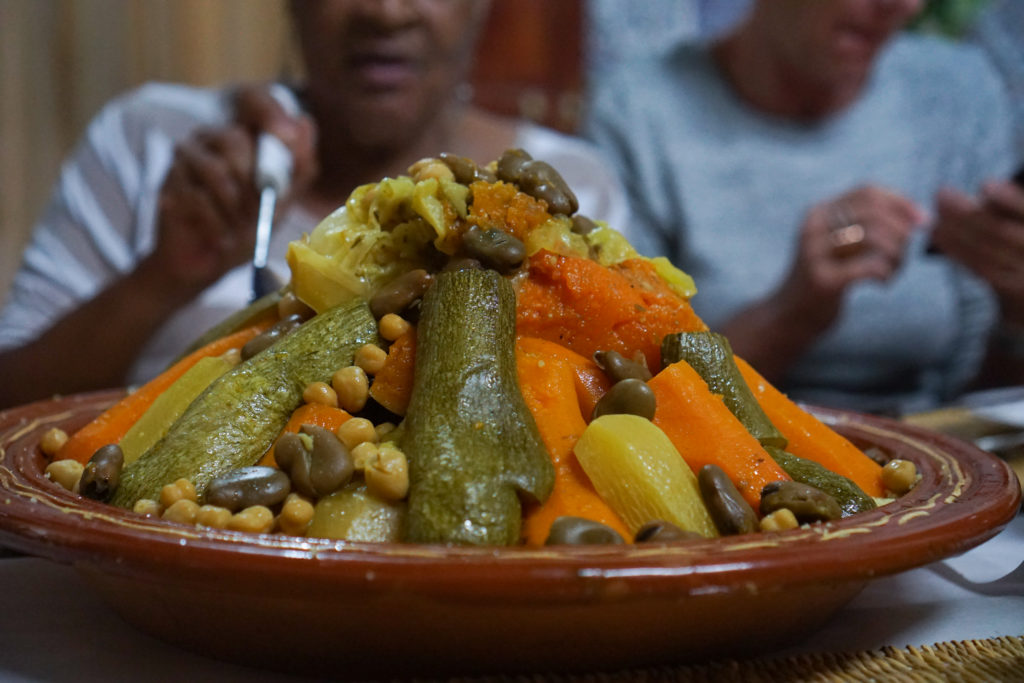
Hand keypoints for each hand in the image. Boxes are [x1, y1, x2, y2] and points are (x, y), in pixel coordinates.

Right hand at [146, 84, 316, 293]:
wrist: (207, 262)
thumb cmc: (245, 228)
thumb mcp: (282, 201)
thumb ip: (299, 168)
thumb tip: (304, 122)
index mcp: (243, 135)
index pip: (253, 99)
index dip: (270, 111)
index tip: (288, 134)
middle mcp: (211, 136)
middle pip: (236, 140)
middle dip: (255, 183)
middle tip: (259, 211)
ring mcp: (186, 157)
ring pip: (216, 170)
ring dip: (235, 207)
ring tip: (240, 228)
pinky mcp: (168, 183)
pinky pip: (198, 197)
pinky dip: (217, 223)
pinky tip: (221, 237)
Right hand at [776, 185, 924, 329]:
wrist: (789, 316)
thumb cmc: (826, 277)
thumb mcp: (838, 244)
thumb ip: (865, 225)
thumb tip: (917, 216)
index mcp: (818, 214)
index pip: (867, 192)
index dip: (900, 202)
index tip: (921, 221)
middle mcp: (813, 229)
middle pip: (874, 213)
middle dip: (901, 231)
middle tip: (905, 253)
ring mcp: (814, 254)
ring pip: (874, 237)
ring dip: (896, 254)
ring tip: (893, 271)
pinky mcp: (823, 281)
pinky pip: (870, 267)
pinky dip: (886, 273)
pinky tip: (882, 284)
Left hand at [932, 181, 1023, 323]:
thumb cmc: (1018, 240)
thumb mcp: (1017, 220)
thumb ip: (1007, 208)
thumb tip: (987, 188)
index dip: (1008, 199)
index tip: (985, 185)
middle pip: (1001, 232)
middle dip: (967, 212)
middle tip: (941, 194)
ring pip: (986, 250)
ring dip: (955, 231)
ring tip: (934, 214)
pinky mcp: (1011, 288)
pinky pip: (980, 268)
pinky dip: (956, 250)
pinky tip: (937, 236)